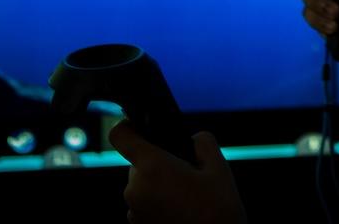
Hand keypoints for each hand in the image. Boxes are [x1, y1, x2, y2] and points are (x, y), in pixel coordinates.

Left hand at [109, 120, 246, 223]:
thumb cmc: (218, 209)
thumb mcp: (218, 167)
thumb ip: (202, 142)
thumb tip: (193, 139)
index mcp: (152, 167)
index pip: (120, 135)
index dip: (128, 126)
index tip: (139, 127)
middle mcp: (135, 189)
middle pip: (138, 163)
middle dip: (158, 163)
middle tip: (185, 173)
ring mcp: (134, 211)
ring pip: (142, 185)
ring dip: (158, 185)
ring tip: (186, 196)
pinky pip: (143, 205)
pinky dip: (157, 203)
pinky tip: (180, 210)